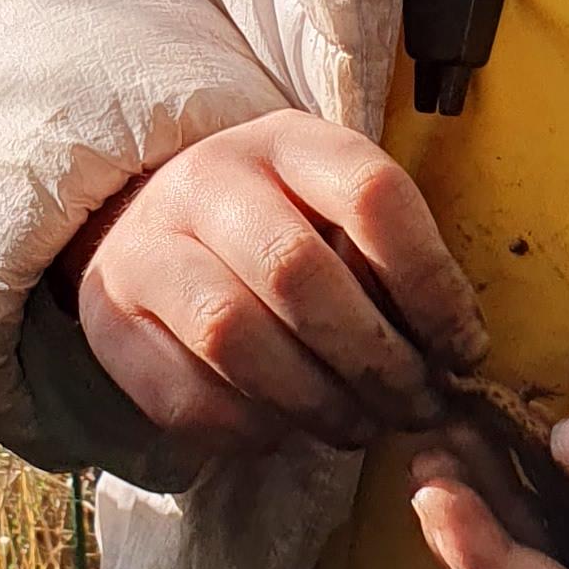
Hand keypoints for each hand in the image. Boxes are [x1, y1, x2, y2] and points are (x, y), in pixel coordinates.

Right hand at [65, 113, 488, 461]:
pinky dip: (249, 429)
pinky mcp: (107, 320)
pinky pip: (184, 396)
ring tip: (359, 426)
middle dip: (373, 359)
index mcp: (286, 140)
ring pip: (234, 336)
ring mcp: (145, 247)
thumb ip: (393, 261)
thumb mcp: (337, 209)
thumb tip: (456, 355)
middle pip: (297, 272)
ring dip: (315, 402)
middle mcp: (205, 180)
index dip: (431, 281)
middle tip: (414, 405)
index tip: (462, 348)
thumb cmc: (281, 226)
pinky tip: (286, 429)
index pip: (371, 194)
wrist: (154, 224)